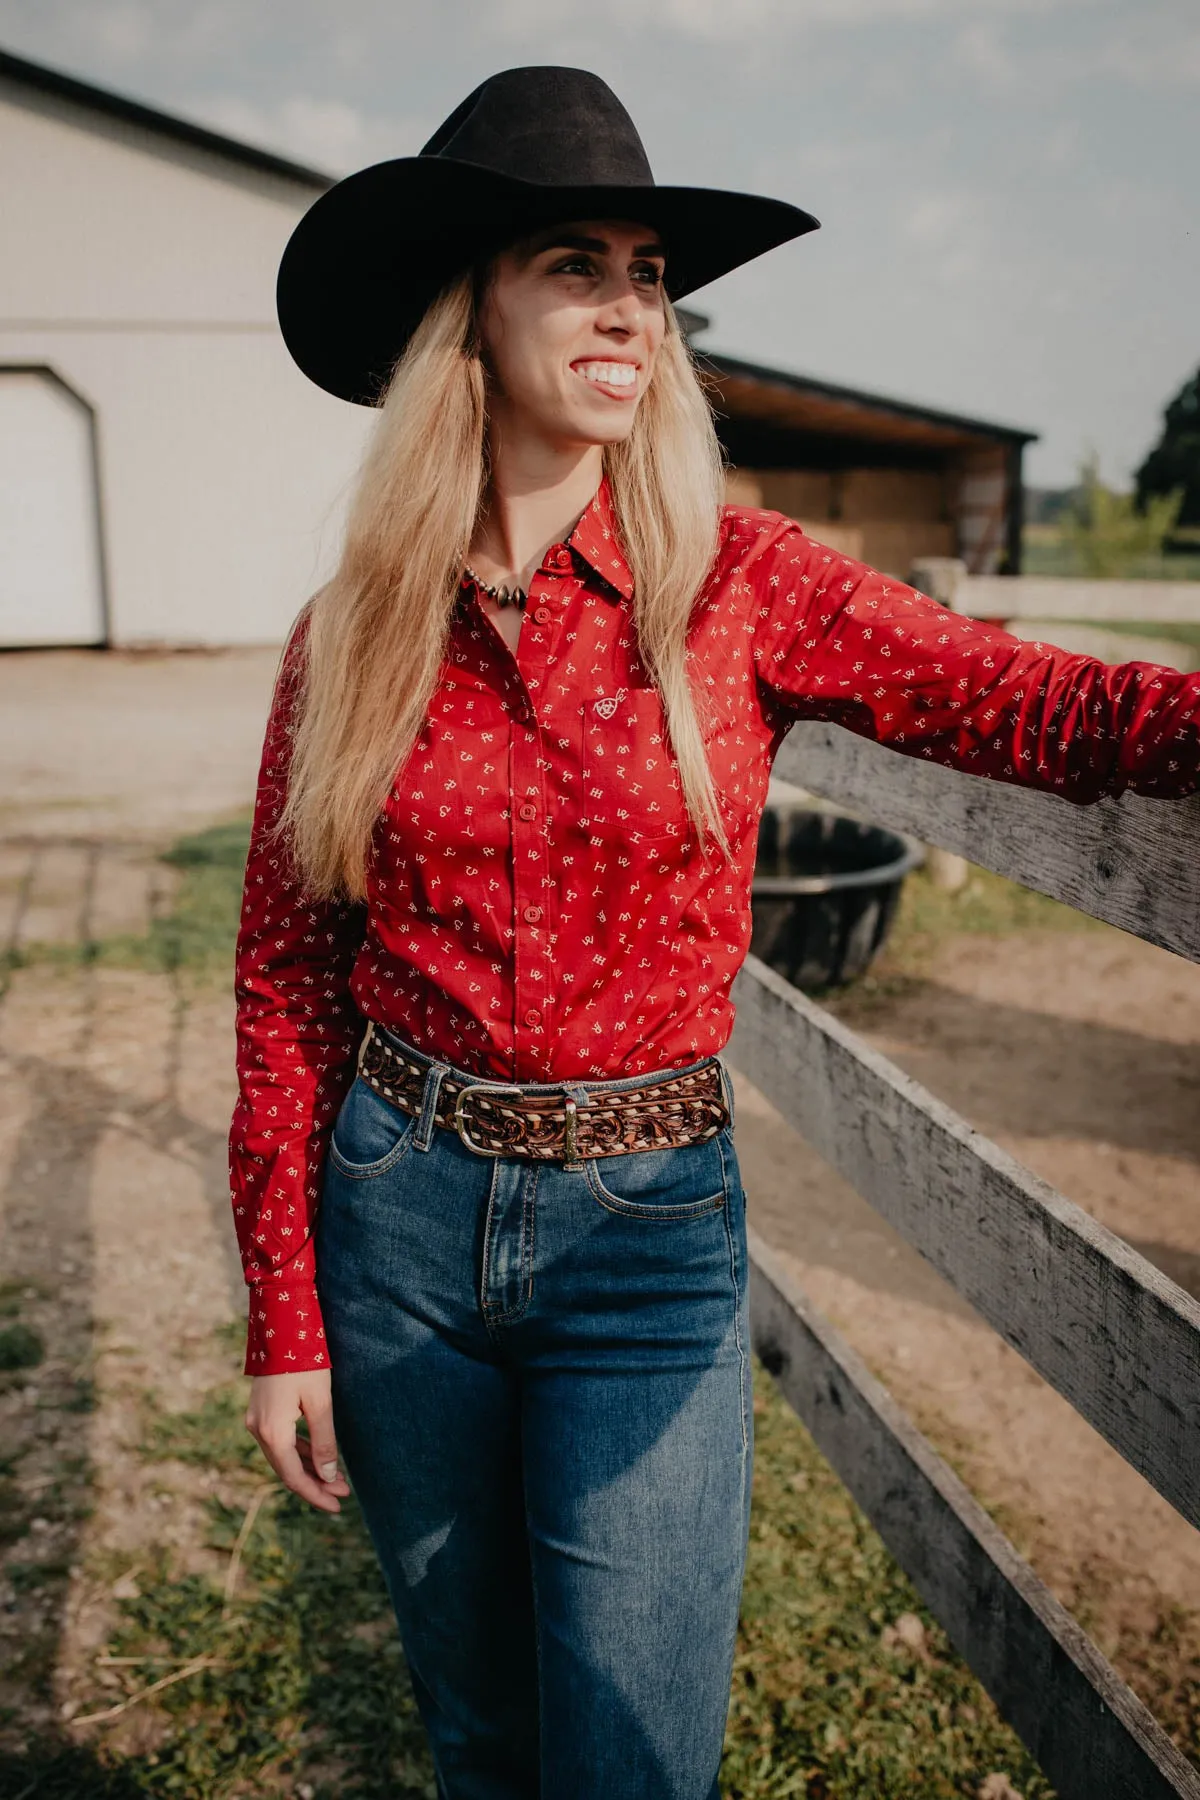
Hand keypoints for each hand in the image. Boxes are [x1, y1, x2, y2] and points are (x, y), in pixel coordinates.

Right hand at [245, 1369, 351, 1513]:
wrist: (281, 1329)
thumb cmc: (305, 1363)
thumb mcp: (320, 1402)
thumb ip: (324, 1440)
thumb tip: (329, 1476)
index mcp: (272, 1432)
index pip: (293, 1477)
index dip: (316, 1494)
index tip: (338, 1506)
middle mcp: (258, 1430)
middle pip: (287, 1470)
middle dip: (315, 1483)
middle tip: (343, 1493)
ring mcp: (256, 1421)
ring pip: (284, 1456)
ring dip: (309, 1468)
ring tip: (337, 1478)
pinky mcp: (261, 1412)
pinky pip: (280, 1441)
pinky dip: (300, 1451)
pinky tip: (319, 1456)